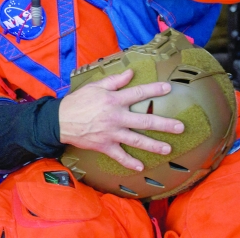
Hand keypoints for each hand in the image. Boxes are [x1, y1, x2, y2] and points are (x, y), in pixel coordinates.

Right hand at [58, 69, 183, 171]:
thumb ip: (114, 81)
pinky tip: (141, 166)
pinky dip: (130, 162)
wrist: (60, 120)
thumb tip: (130, 72)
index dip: (154, 90)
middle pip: (145, 121)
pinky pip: (120, 156)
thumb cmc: (77, 101)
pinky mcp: (105, 145)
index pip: (137, 93)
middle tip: (180, 127)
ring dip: (153, 145)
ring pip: (137, 140)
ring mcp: (112, 133)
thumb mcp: (94, 86)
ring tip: (168, 149)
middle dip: (164, 124)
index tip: (168, 89)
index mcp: (114, 100)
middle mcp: (116, 117)